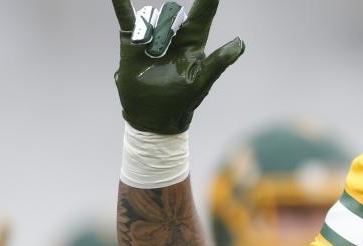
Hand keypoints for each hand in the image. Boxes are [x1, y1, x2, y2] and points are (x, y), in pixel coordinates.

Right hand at [111, 0, 243, 133]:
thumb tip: (241, 42)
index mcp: (193, 44)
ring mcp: (153, 38)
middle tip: (163, 48)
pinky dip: (121, 4)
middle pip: (173, 14)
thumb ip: (218, 61)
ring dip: (151, 32)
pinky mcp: (133, 42)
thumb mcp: (202, 81)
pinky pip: (128, 18)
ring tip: (150, 53)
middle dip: (169, 25)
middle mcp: (174, 37)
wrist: (152, 117)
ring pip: (152, 18)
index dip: (207, 0)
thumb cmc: (181, 102)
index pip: (203, 16)